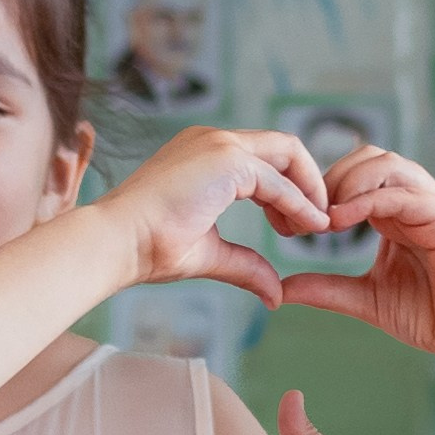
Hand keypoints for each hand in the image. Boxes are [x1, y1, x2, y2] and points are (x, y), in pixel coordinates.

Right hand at [94, 127, 329, 307]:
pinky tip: (310, 227)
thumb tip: (276, 294)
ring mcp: (218, 145)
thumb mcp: (209, 253)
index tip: (294, 227)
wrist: (117, 243)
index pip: (262, 159)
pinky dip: (299, 202)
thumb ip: (245, 265)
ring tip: (316, 226)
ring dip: (309, 189)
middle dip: (308, 182)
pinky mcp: (225, 159)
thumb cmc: (148, 249)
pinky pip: (278, 180)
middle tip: (316, 223)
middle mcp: (212, 141)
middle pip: (282, 147)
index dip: (288, 190)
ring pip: (287, 152)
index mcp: (203, 154)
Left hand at [280, 147, 434, 368]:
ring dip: (347, 183)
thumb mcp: (366, 300)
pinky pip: (405, 194)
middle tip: (304, 214)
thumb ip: (327, 289)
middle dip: (330, 178)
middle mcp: (415, 201)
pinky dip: (370, 200)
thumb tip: (281, 289)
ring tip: (323, 216)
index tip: (291, 220)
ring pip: (387, 164)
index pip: (354, 172)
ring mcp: (434, 206)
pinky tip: (341, 221)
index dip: (320, 187)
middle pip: (368, 157)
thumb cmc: (430, 316)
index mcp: (395, 212)